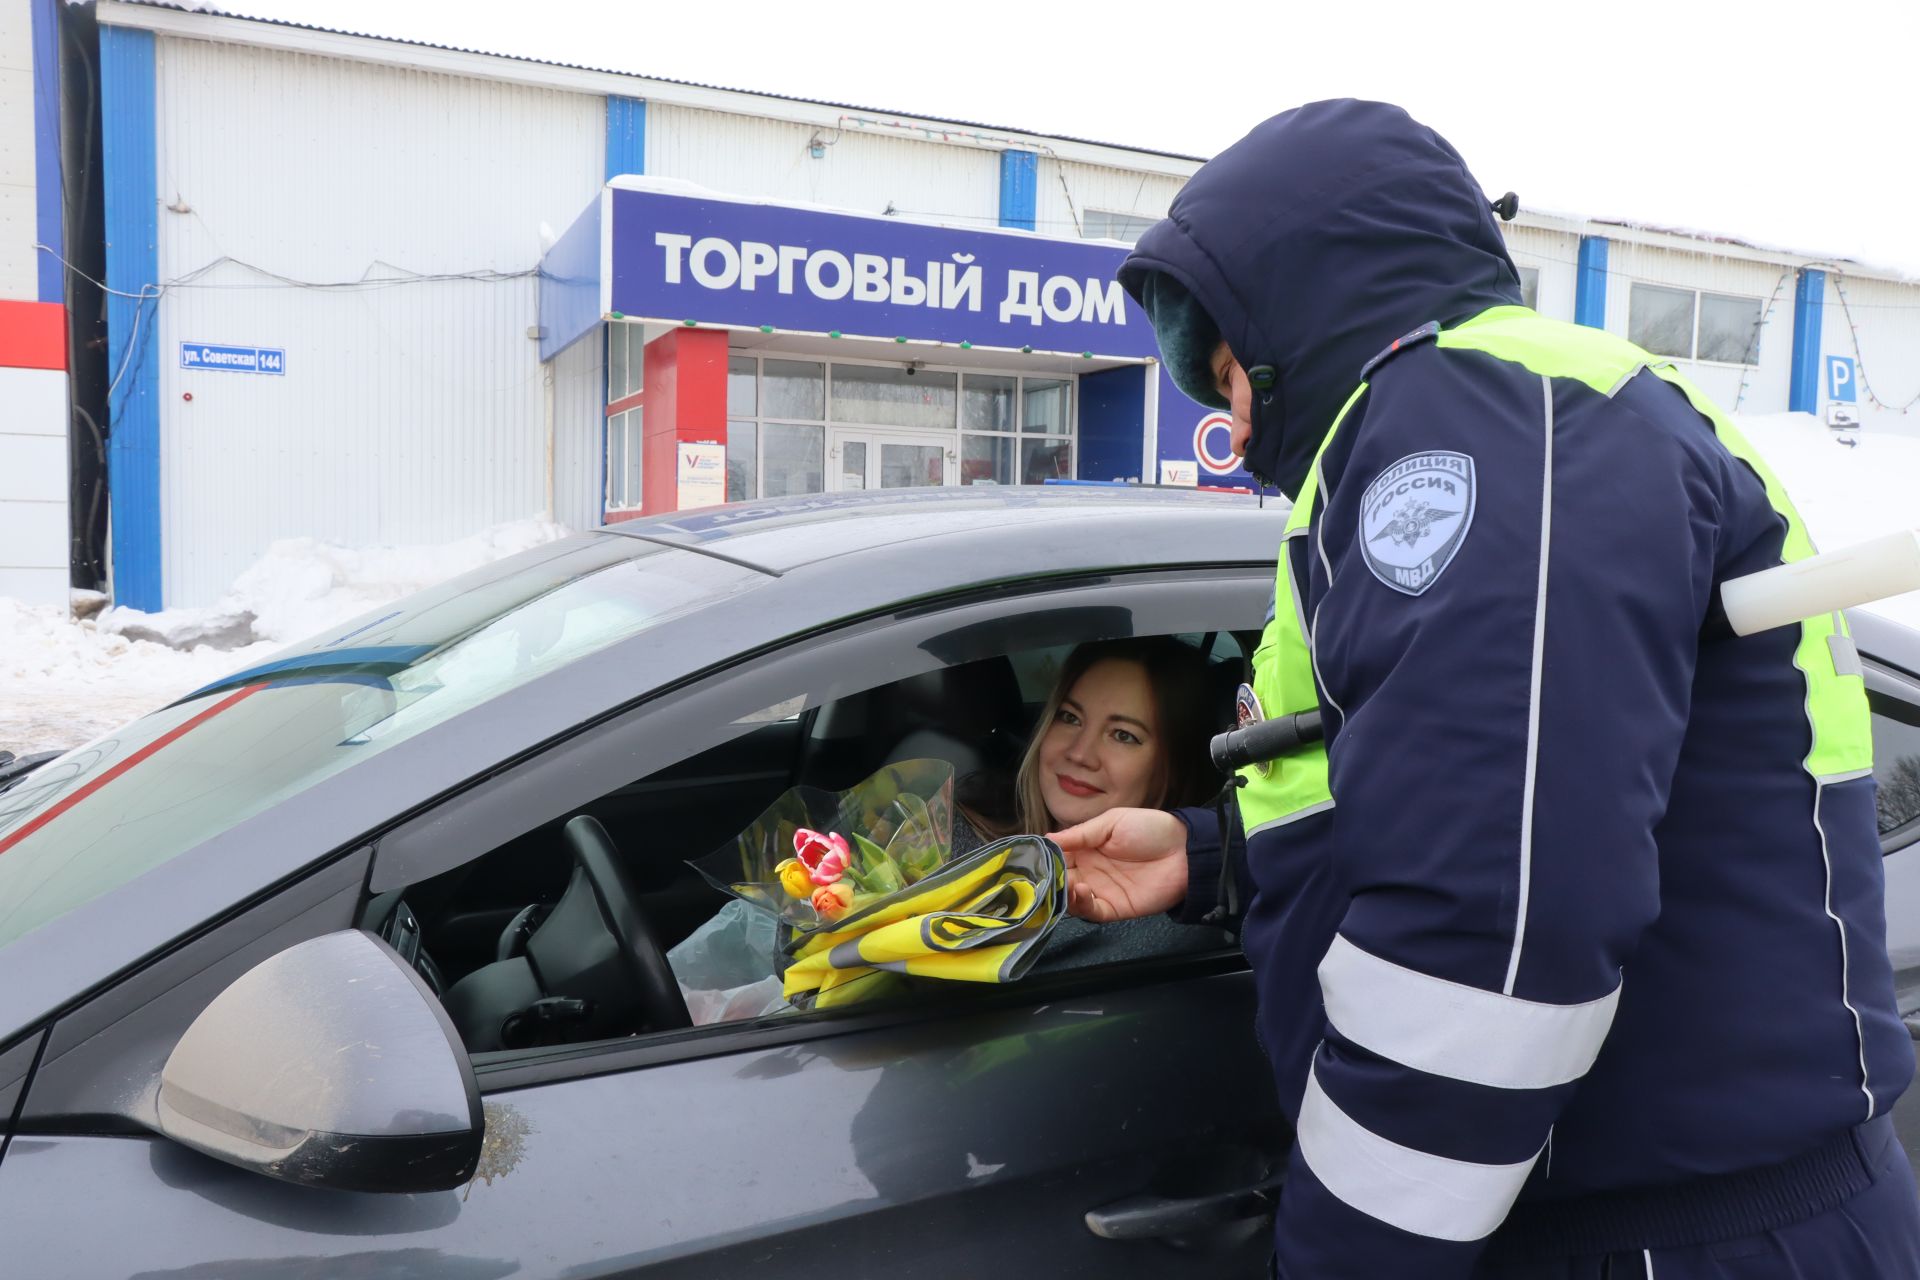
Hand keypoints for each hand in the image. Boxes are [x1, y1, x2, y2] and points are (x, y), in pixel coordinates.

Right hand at [1048, 808, 1189, 922]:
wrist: (1184, 850)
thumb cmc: (1150, 829)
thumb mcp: (1112, 822)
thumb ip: (1080, 833)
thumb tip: (1046, 838)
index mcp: (1086, 848)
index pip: (1057, 857)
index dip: (1044, 860)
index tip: (1030, 860)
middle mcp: (1089, 871)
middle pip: (1060, 880)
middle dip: (1048, 881)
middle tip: (1041, 878)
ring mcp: (1100, 891)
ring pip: (1071, 899)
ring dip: (1063, 894)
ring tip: (1065, 883)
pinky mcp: (1114, 908)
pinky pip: (1092, 912)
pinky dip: (1082, 906)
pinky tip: (1081, 891)